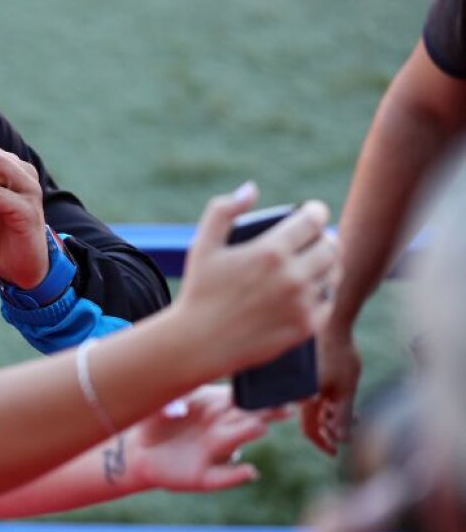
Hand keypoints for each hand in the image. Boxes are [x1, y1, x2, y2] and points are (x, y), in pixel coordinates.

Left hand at [128, 385, 284, 491]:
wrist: (139, 451)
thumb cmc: (156, 421)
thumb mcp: (160, 402)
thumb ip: (172, 399)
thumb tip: (178, 406)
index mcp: (215, 407)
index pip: (242, 398)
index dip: (257, 393)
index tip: (274, 386)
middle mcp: (221, 429)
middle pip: (246, 416)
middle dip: (264, 411)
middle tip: (283, 406)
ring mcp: (215, 453)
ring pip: (236, 439)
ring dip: (249, 432)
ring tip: (260, 427)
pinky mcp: (204, 477)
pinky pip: (224, 477)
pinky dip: (237, 475)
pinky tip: (251, 472)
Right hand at [174, 183, 340, 374]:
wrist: (199, 342)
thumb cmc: (199, 291)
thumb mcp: (203, 245)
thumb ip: (224, 210)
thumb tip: (251, 189)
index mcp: (270, 251)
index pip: (313, 220)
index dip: (316, 212)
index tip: (313, 213)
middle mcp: (292, 276)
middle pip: (330, 246)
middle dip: (325, 238)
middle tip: (317, 238)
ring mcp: (301, 303)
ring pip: (333, 274)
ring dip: (327, 264)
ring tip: (317, 261)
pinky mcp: (306, 327)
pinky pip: (328, 303)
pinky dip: (323, 292)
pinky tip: (312, 288)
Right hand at [302, 324, 361, 455]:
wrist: (329, 321)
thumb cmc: (339, 354)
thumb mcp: (347, 389)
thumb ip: (343, 416)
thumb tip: (342, 440)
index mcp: (303, 398)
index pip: (309, 430)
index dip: (323, 443)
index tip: (335, 452)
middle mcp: (295, 390)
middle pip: (312, 419)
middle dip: (331, 428)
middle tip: (349, 434)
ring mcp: (298, 381)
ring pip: (314, 406)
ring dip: (331, 414)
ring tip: (354, 416)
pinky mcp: (301, 371)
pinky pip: (311, 392)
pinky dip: (326, 400)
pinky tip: (341, 398)